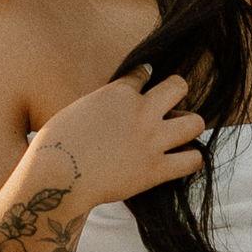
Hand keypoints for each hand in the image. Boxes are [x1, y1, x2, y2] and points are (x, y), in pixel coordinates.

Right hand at [33, 70, 207, 210]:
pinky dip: (190, 159)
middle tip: (169, 106)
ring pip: (195, 123)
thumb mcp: (76, 109)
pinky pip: (191, 161)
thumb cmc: (56, 145)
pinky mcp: (155, 169)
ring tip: (179, 133)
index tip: (142, 85)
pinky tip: (181, 159)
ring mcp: (152, 140)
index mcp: (118, 92)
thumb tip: (109, 108)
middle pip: (179, 86)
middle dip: (177, 92)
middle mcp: (141, 111)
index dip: (143, 78)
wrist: (58, 178)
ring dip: (189, 125)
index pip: (143, 73)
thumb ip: (100, 104)